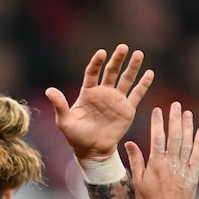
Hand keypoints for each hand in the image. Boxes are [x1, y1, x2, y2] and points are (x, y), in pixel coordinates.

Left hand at [45, 44, 154, 159]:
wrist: (91, 150)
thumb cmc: (75, 136)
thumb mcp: (64, 121)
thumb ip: (59, 105)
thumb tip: (49, 90)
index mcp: (88, 93)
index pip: (92, 73)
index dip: (96, 63)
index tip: (101, 53)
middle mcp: (103, 93)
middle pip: (111, 72)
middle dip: (117, 59)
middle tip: (123, 47)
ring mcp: (116, 100)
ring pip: (126, 79)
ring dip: (133, 67)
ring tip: (139, 54)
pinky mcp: (127, 109)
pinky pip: (137, 94)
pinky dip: (144, 84)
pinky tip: (150, 73)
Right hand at [126, 102, 198, 198]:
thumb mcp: (136, 180)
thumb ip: (135, 160)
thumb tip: (129, 143)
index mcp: (156, 163)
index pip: (157, 137)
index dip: (158, 122)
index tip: (158, 110)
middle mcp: (171, 162)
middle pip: (174, 136)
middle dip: (175, 119)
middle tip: (176, 105)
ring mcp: (183, 167)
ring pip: (187, 142)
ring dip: (188, 126)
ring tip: (187, 113)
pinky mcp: (193, 173)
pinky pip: (197, 154)